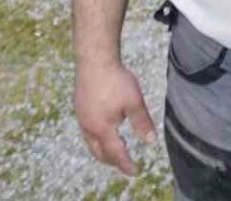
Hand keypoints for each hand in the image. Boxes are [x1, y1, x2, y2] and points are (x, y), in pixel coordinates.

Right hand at [74, 60, 156, 175]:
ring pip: (91, 142)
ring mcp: (81, 117)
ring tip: (114, 150)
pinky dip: (97, 138)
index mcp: (102, 128)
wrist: (94, 58)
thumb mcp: (134, 102)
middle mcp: (89, 126)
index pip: (115, 153)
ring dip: (103, 150)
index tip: (135, 171)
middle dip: (112, 161)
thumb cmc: (115, 79)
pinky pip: (87, 131)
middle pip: (99, 153)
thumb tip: (151, 142)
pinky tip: (104, 129)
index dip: (126, 164)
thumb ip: (142, 123)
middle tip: (125, 164)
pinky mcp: (79, 106)